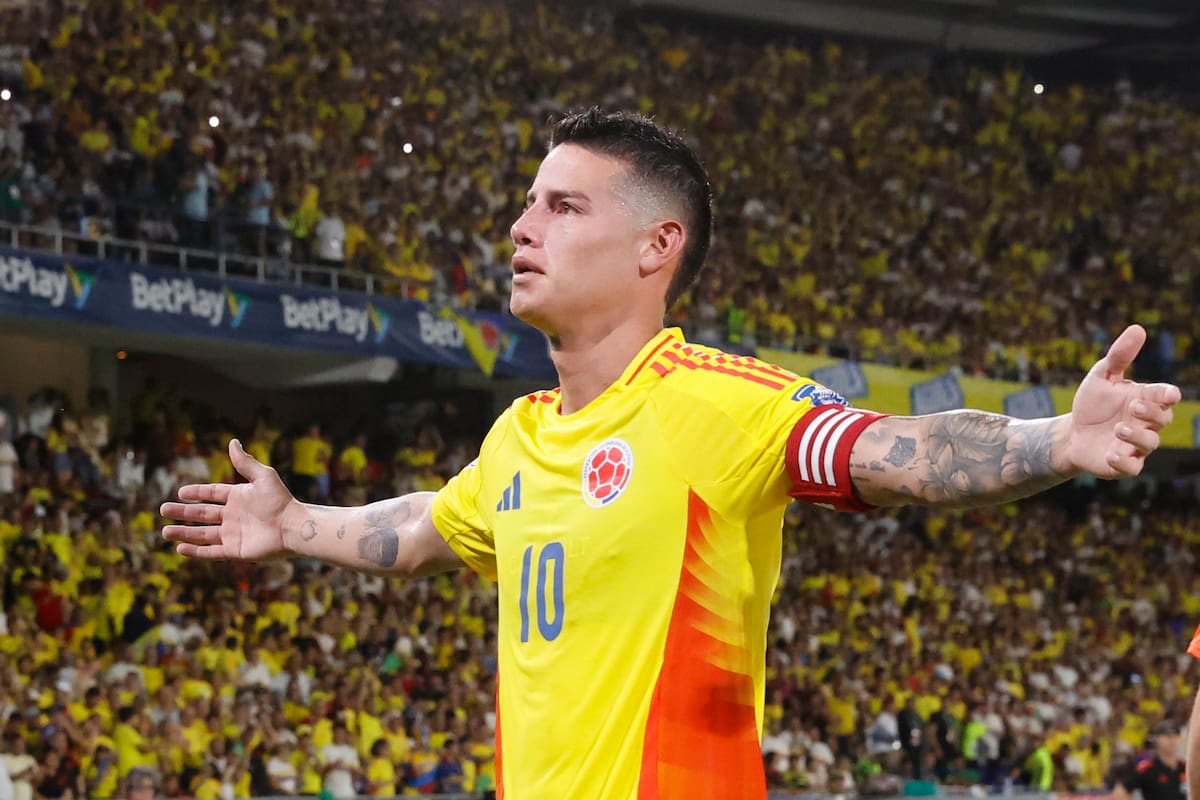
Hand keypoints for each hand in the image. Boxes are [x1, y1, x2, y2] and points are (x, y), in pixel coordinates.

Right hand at [161, 439, 295, 559]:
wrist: (293, 527)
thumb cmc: (280, 500)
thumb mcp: (262, 476)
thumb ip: (245, 462)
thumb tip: (232, 441)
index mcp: (239, 497)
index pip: (212, 494)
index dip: (196, 493)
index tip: (180, 492)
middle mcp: (234, 516)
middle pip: (202, 514)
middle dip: (182, 513)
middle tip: (163, 510)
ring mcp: (234, 534)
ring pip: (203, 534)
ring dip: (184, 532)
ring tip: (164, 531)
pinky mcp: (236, 550)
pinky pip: (211, 552)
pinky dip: (196, 551)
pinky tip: (180, 548)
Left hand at [1066, 324, 1180, 476]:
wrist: (1072, 433)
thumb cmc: (1092, 403)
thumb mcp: (1101, 377)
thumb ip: (1119, 355)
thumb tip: (1138, 328)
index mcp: (1145, 400)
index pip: (1165, 397)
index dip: (1168, 395)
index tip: (1169, 394)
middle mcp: (1145, 424)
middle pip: (1163, 419)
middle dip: (1152, 413)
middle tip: (1134, 406)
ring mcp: (1135, 445)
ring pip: (1150, 444)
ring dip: (1137, 435)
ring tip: (1119, 427)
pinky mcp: (1122, 464)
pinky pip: (1132, 468)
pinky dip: (1124, 462)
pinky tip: (1110, 453)